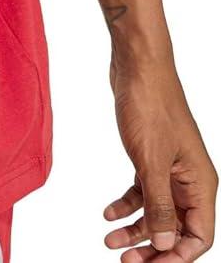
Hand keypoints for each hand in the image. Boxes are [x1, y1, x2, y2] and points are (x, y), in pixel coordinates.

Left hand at [104, 48, 216, 258]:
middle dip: (154, 248)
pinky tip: (108, 213)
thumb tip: (165, 243)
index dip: (176, 256)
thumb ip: (159, 204)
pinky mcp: (152, 157)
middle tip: (125, 260)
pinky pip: (143, 192)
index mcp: (200, 183)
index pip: (199, 236)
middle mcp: (189, 180)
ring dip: (137, 230)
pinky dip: (127, 205)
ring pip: (158, 213)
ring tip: (109, 241)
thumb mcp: (151, 160)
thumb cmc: (150, 105)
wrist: (137, 65)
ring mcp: (170, 169)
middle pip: (178, 230)